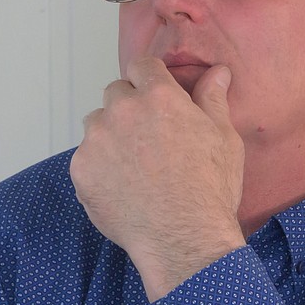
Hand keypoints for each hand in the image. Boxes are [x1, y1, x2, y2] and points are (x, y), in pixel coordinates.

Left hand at [70, 58, 245, 300]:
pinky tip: (120, 188)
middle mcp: (122, 110)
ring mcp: (97, 140)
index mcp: (158, 96)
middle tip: (147, 140)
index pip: (141, 65)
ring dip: (110, 136)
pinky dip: (98, 168)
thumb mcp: (222, 138)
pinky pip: (85, 158)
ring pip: (96, 124)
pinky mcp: (81, 170)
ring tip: (132, 166)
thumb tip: (217, 72)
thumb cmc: (209, 189)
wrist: (183, 238)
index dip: (147, 79)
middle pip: (116, 93)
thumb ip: (212, 99)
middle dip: (129, 108)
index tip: (153, 97)